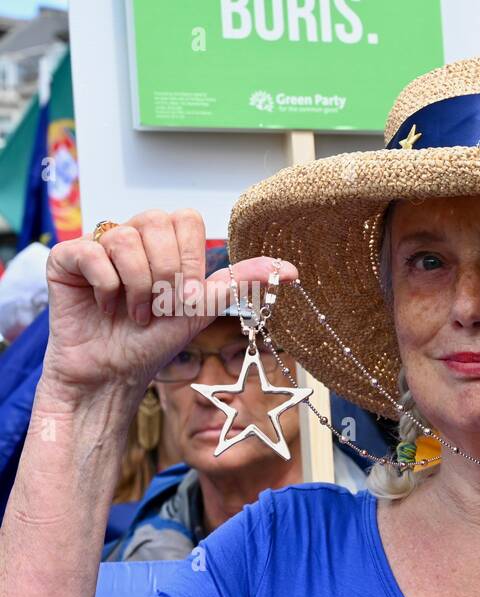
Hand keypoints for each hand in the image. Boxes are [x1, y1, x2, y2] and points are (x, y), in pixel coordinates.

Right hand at [42, 208, 296, 403]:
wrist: (115, 372)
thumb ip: (240, 282)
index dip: (190, 261)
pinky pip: (92, 252)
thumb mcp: (204, 308)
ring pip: (125, 238)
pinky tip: (105, 306)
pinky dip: (107, 287)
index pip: (186, 218)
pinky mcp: (67, 258)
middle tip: (158, 306)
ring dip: (138, 287)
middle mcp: (132, 236)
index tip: (184, 296)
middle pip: (155, 221)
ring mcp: (98, 244)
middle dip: (166, 274)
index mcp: (166, 242)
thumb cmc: (157, 339)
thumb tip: (290, 270)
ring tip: (134, 312)